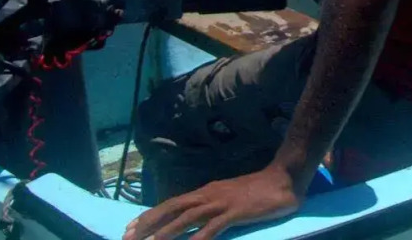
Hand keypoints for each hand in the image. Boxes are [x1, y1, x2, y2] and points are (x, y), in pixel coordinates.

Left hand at [124, 167, 301, 239]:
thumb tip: (195, 219)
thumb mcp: (229, 197)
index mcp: (206, 191)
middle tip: (128, 237)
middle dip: (148, 224)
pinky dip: (198, 239)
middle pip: (172, 209)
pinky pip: (212, 228)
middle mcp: (208, 194)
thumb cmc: (258, 190)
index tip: (131, 227)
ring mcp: (221, 203)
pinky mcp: (235, 212)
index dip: (150, 215)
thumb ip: (212, 207)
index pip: (172, 203)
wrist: (283, 178)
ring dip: (166, 232)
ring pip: (186, 218)